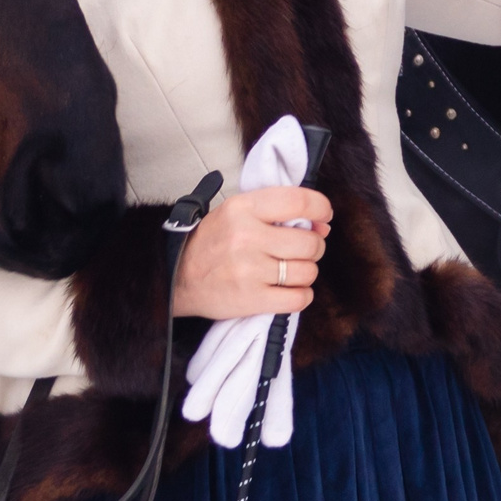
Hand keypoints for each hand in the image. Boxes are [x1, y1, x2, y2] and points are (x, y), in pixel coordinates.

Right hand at [169, 185, 330, 320]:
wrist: (176, 277)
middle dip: (314, 247)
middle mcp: (247, 236)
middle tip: (301, 250)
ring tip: (290, 271)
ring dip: (305, 272)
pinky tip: (289, 290)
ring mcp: (249, 270)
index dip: (321, 208)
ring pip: (307, 271)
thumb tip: (321, 225)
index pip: (298, 201)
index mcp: (243, 208)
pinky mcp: (251, 299)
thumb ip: (275, 211)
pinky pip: (298, 299)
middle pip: (309, 242)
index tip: (324, 217)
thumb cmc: (211, 242)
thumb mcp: (236, 212)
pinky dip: (301, 295)